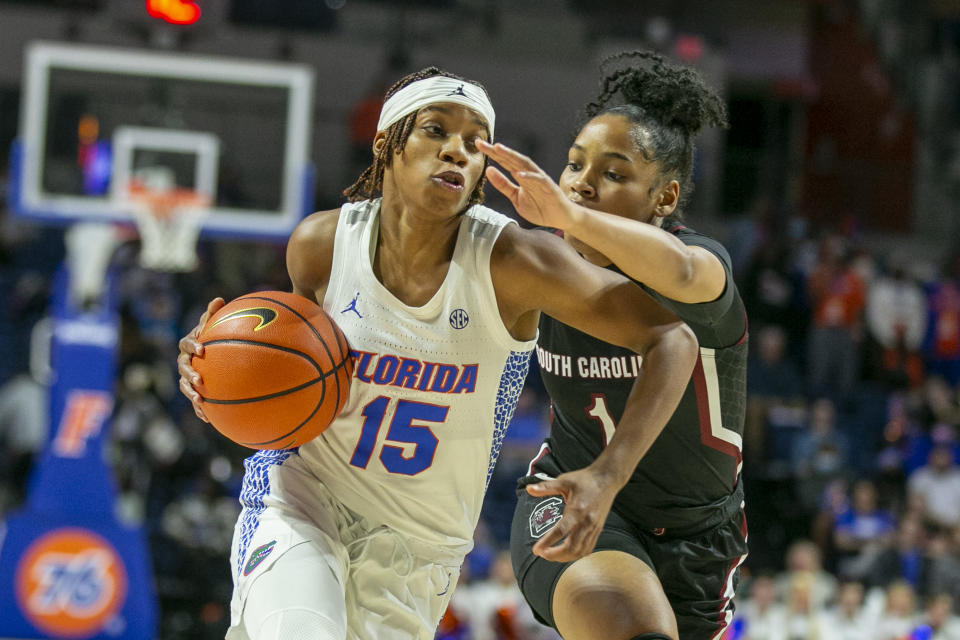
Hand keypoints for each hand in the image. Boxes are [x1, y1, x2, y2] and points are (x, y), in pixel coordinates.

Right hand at [177, 297, 223, 421]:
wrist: (210, 354)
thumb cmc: (212, 336)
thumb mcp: (213, 325)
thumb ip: (213, 315)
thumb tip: (219, 299)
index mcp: (189, 344)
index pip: (186, 343)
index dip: (192, 345)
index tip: (202, 349)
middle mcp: (184, 360)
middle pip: (183, 368)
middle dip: (190, 374)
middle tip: (199, 379)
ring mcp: (187, 376)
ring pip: (185, 386)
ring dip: (191, 394)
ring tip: (200, 400)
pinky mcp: (193, 390)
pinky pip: (194, 400)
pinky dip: (199, 409)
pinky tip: (207, 418)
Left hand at [477, 140, 577, 229]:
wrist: (561, 217)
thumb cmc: (540, 207)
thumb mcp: (516, 197)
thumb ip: (503, 185)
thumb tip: (488, 170)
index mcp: (521, 175)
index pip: (504, 161)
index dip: (492, 153)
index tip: (478, 145)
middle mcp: (529, 174)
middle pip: (511, 159)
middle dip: (497, 151)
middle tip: (481, 143)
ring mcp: (540, 179)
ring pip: (525, 164)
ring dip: (512, 156)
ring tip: (499, 149)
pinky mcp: (549, 188)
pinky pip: (539, 180)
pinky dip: (529, 176)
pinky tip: (518, 174)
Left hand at [526, 466, 620, 561]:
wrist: (607, 478)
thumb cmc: (585, 479)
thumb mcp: (564, 480)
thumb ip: (546, 486)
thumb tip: (529, 489)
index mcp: (577, 510)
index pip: (560, 531)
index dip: (547, 542)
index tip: (536, 550)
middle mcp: (586, 522)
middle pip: (571, 547)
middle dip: (555, 555)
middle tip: (542, 553)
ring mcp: (594, 527)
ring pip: (580, 551)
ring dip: (565, 557)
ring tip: (551, 554)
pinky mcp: (598, 529)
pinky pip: (588, 548)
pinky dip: (576, 554)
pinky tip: (567, 552)